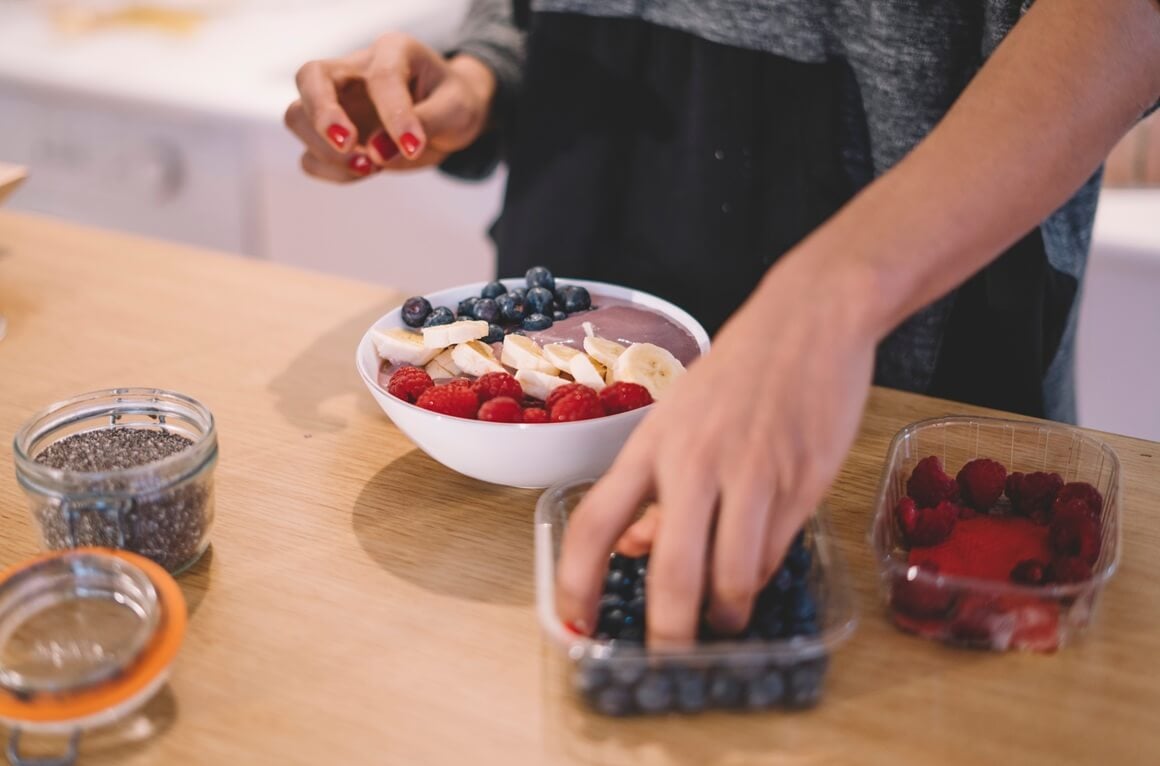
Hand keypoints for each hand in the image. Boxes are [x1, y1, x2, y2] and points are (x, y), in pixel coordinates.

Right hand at [285, 33, 495, 181]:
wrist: (451, 116)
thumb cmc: (454, 104)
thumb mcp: (456, 110)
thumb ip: (424, 124)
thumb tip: (375, 151)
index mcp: (392, 51)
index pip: (381, 78)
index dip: (394, 114)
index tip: (413, 145)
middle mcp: (354, 70)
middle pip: (309, 78)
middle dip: (323, 115)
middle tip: (350, 145)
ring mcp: (338, 102)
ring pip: (297, 117)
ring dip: (325, 150)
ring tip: (370, 167)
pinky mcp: (334, 136)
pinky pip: (309, 157)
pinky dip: (330, 171)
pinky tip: (364, 171)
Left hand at [554, 253, 876, 644]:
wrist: (809, 321)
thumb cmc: (737, 374)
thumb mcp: (677, 420)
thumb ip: (654, 490)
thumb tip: (636, 550)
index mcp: (651, 446)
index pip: (594, 526)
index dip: (575, 586)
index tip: (575, 627)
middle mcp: (694, 463)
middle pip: (671, 573)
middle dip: (668, 634)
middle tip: (668, 659)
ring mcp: (752, 474)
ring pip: (732, 576)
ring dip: (726, 614)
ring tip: (725, 621)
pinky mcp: (802, 482)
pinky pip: (775, 553)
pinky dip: (761, 576)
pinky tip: (757, 571)